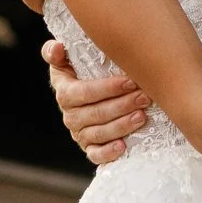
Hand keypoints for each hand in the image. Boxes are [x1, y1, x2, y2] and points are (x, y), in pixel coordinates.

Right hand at [42, 35, 150, 165]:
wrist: (88, 93)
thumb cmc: (83, 71)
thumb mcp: (67, 59)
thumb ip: (56, 51)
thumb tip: (57, 47)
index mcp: (64, 92)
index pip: (83, 92)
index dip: (107, 88)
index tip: (131, 81)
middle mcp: (70, 115)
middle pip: (95, 113)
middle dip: (122, 105)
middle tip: (145, 97)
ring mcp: (79, 133)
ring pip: (99, 133)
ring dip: (121, 126)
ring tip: (142, 116)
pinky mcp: (89, 147)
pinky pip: (95, 154)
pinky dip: (108, 153)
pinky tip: (123, 146)